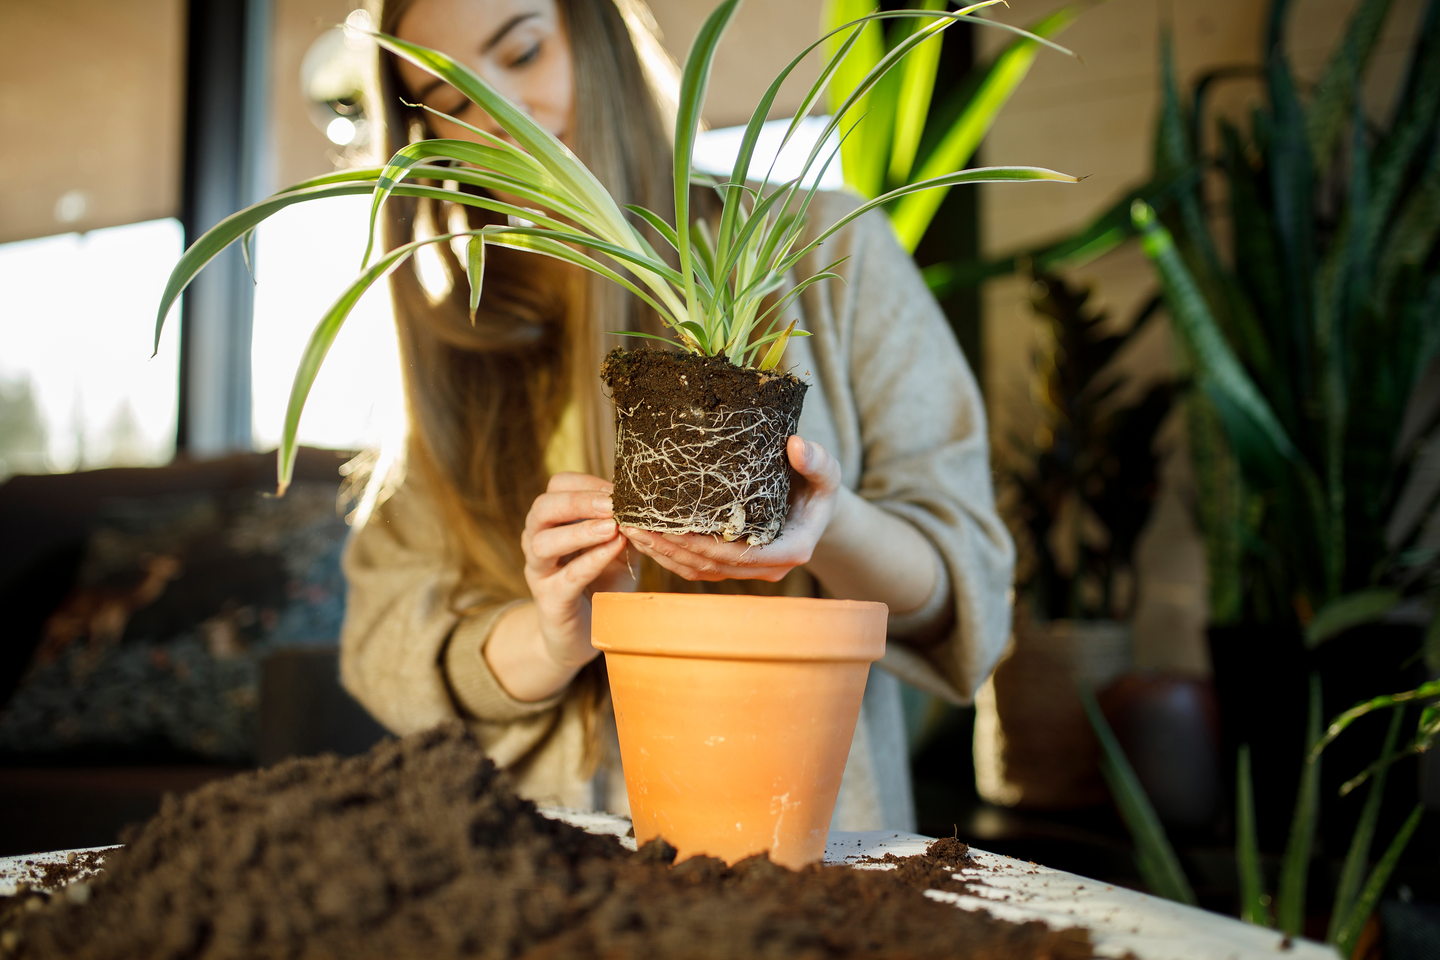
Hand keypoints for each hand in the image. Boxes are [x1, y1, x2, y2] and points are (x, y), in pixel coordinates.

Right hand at [517, 472, 636, 674]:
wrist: (586, 633)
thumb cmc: (602, 584)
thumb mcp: (618, 549)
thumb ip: (626, 526)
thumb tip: (645, 503)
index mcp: (552, 522)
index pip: (558, 487)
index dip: (586, 483)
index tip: (617, 488)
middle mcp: (537, 541)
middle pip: (543, 508)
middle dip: (578, 502)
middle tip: (611, 504)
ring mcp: (540, 572)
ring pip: (543, 543)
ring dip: (579, 531)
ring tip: (612, 527)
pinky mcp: (550, 600)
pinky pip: (566, 577)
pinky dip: (590, 560)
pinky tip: (612, 549)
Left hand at [622, 435, 841, 581]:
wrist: (814, 503)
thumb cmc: (818, 485)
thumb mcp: (827, 472)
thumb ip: (817, 460)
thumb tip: (797, 445)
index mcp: (790, 550)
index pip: (739, 554)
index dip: (702, 545)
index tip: (669, 528)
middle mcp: (768, 568)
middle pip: (712, 566)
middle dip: (670, 549)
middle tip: (634, 525)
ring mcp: (749, 571)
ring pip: (699, 571)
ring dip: (662, 554)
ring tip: (629, 530)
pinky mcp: (732, 566)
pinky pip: (697, 569)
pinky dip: (668, 557)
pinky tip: (643, 538)